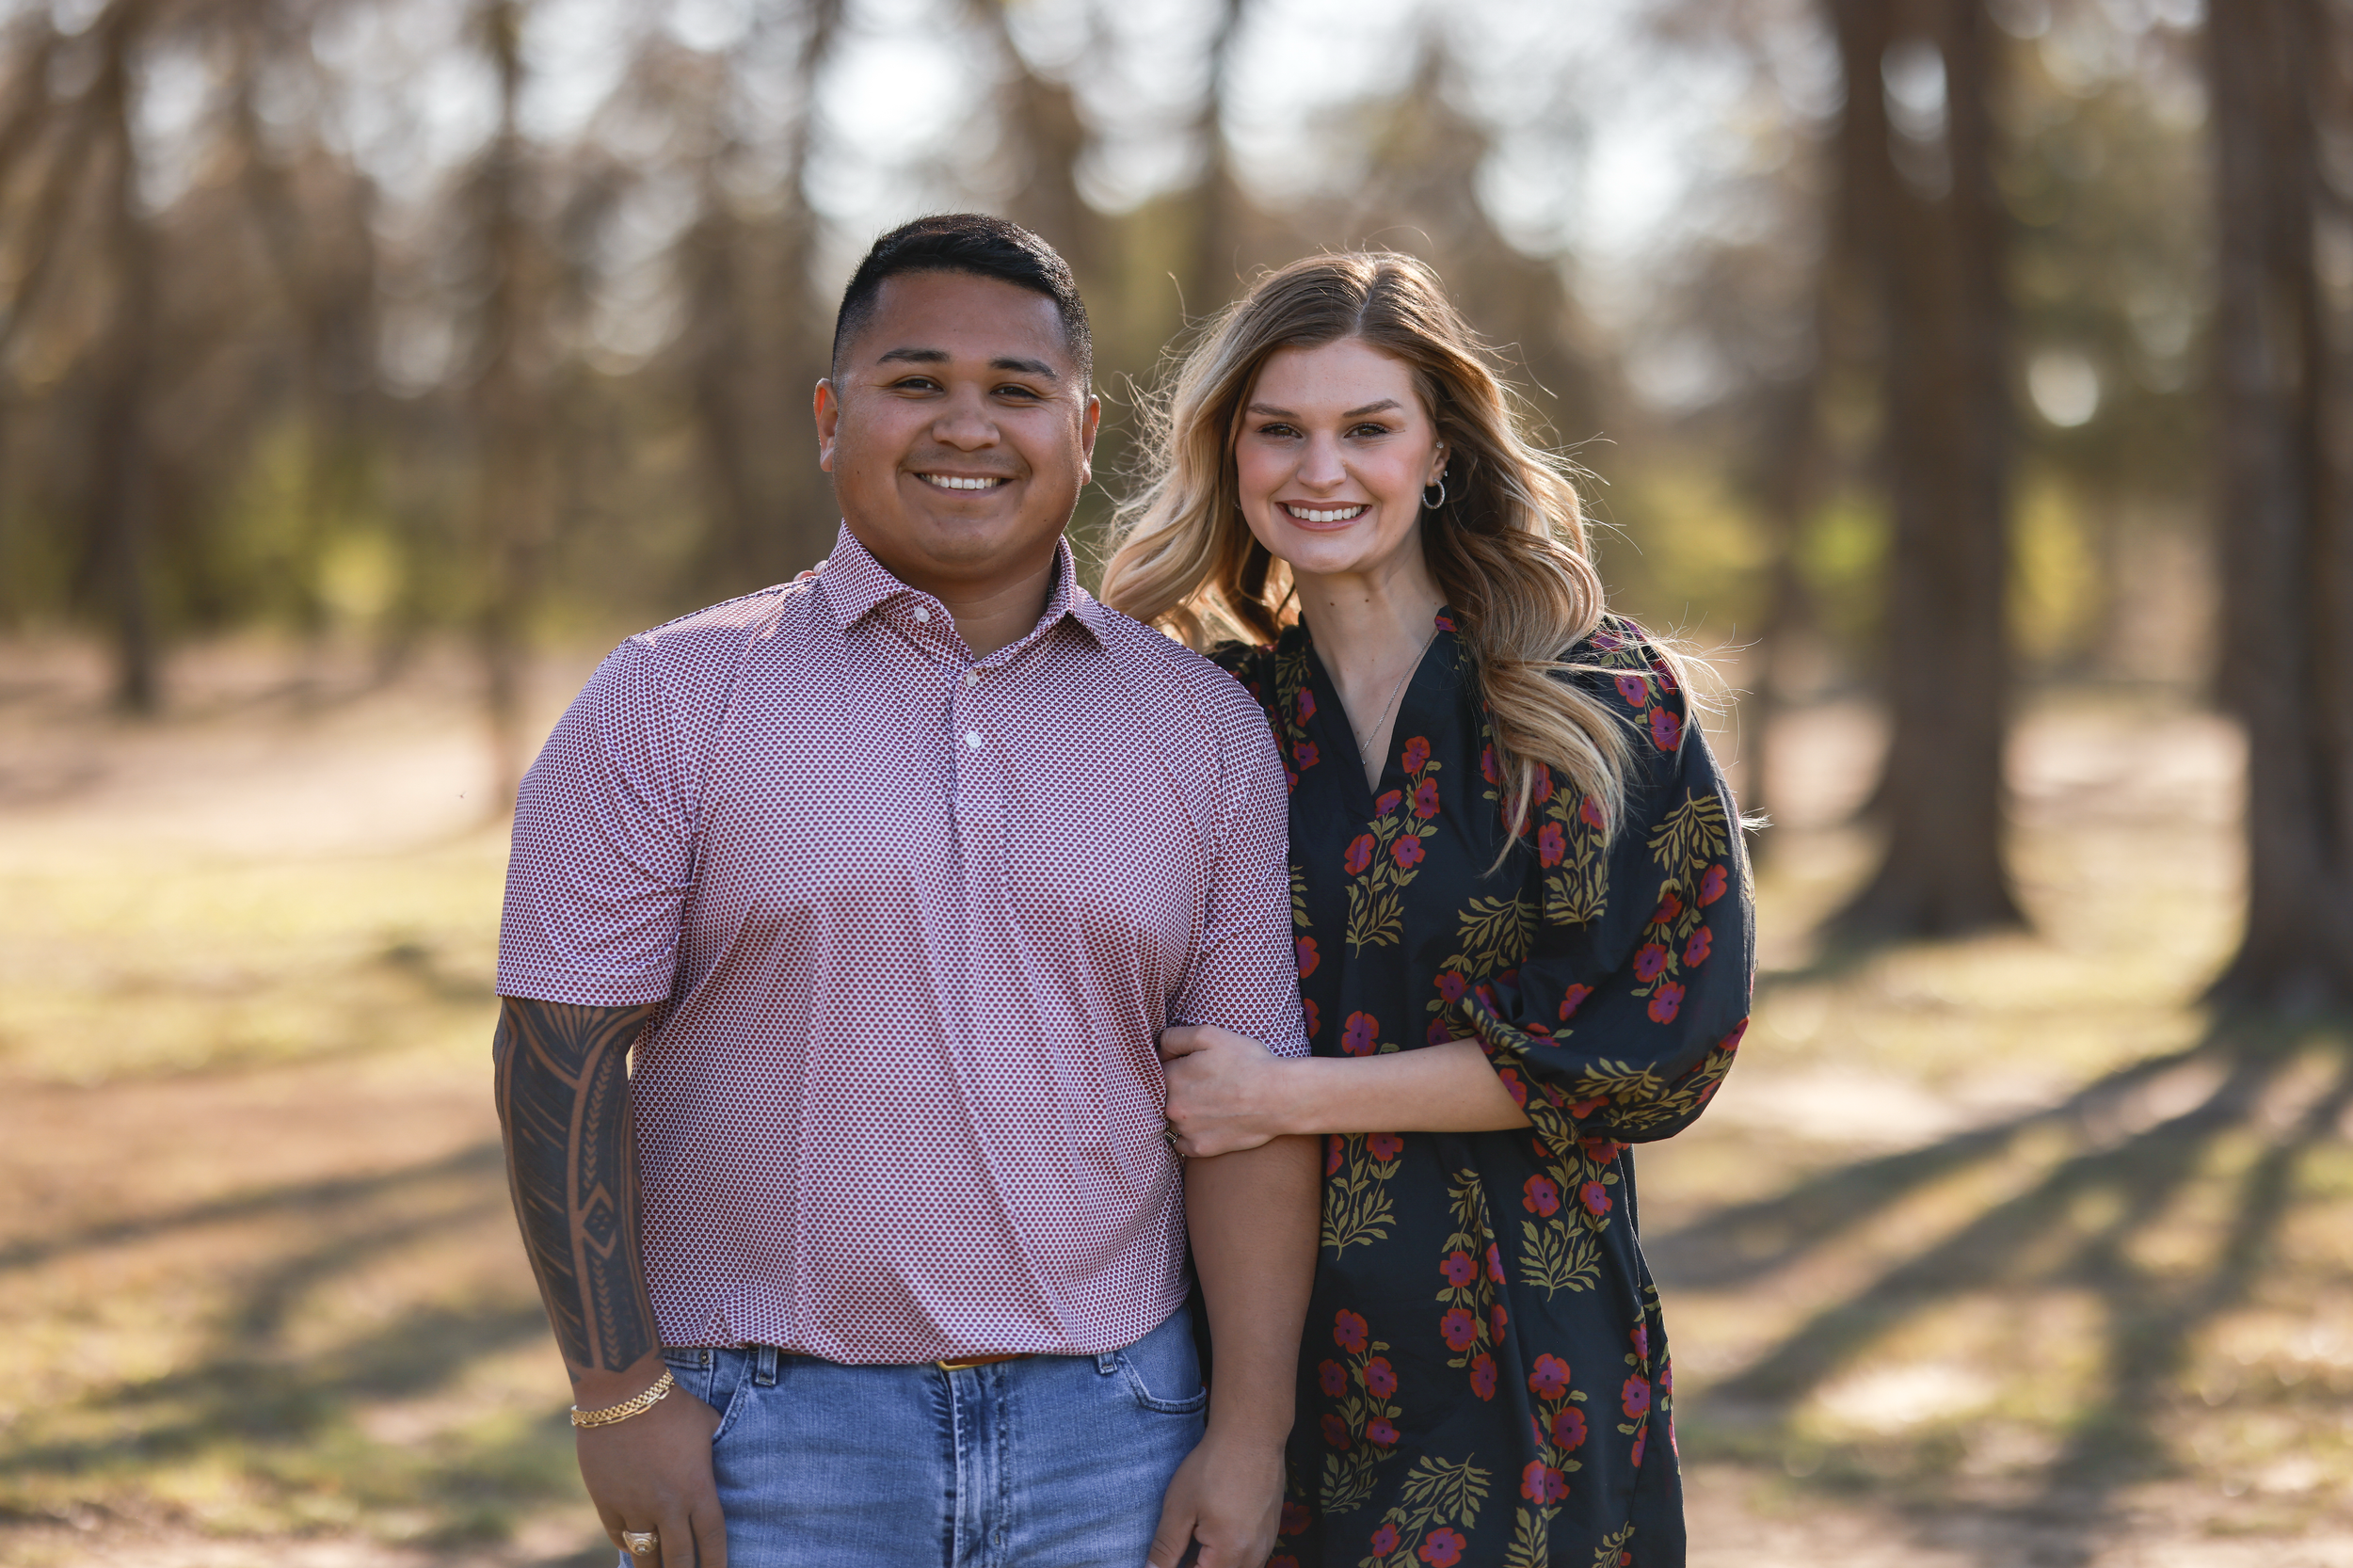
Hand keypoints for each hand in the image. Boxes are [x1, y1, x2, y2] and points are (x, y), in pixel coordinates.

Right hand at [576, 1360, 726, 1567]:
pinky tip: (634, 1545)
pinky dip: (628, 1544)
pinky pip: (619, 1535)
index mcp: (698, 1488)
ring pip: (645, 1555)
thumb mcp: (707, 1424)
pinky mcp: (606, 1502)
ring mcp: (635, 1506)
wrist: (623, 1394)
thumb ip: (714, 1450)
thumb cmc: (672, 1404)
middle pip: (680, 1559)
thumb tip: (721, 1457)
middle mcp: (668, 1505)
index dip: (716, 1564)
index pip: (712, 1540)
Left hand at [1146, 1426, 1286, 1567]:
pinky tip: (1215, 1536)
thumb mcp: (1179, 1507)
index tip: (1166, 1561)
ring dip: (1214, 1563)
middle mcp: (1254, 1557)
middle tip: (1180, 1551)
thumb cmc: (1213, 1466)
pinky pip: (1250, 1560)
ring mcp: (1267, 1546)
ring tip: (1195, 1544)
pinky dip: (1230, 1557)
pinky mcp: (1271, 1533)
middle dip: (1197, 1567)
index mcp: (1229, 1554)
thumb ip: (1165, 1548)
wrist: (1251, 1435)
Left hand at [1160, 1026, 1296, 1156]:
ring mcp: (1186, 1131)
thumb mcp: (1209, 1034)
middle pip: (1162, 1095)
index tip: (1190, 1063)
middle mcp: (1172, 1107)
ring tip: (1209, 1101)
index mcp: (1170, 1078)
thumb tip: (1158, 1049)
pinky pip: (1182, 1142)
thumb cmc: (1246, 1062)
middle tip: (1204, 1082)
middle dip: (1178, 1087)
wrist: (1278, 1097)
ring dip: (1182, 1111)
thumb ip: (1174, 1037)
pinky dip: (1189, 1134)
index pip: (1156, 1069)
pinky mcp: (1200, 1149)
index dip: (1173, 1063)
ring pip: (1172, 1119)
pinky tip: (1206, 1122)